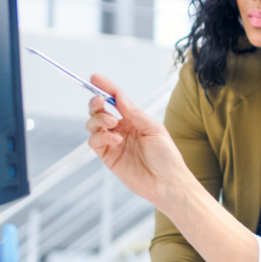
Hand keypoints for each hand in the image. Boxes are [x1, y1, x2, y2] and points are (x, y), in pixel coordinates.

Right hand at [86, 75, 190, 211]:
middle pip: (100, 111)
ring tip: (113, 123)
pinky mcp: (108, 157)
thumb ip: (134, 113)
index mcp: (134, 119)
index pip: (116, 100)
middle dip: (96, 103)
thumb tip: (119, 96)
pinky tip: (115, 138)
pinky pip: (95, 142)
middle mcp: (122, 129)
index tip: (95, 78)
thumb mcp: (153, 129)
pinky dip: (101, 136)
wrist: (168, 183)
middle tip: (100, 102)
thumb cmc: (167, 157)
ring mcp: (114, 143)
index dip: (105, 88)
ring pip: (93, 125)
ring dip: (99, 119)